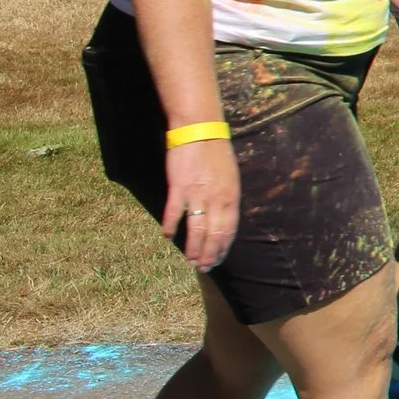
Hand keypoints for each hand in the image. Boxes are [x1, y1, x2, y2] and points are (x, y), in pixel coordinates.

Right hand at [162, 137, 239, 270]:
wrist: (201, 130)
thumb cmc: (217, 154)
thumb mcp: (231, 177)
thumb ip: (227, 198)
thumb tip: (224, 220)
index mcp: (231, 196)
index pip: (229, 229)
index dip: (223, 247)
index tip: (218, 260)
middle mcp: (217, 198)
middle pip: (214, 233)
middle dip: (209, 253)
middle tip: (203, 268)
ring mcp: (198, 193)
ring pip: (196, 229)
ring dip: (192, 247)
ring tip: (189, 260)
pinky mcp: (179, 187)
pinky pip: (174, 212)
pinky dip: (170, 226)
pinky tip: (167, 237)